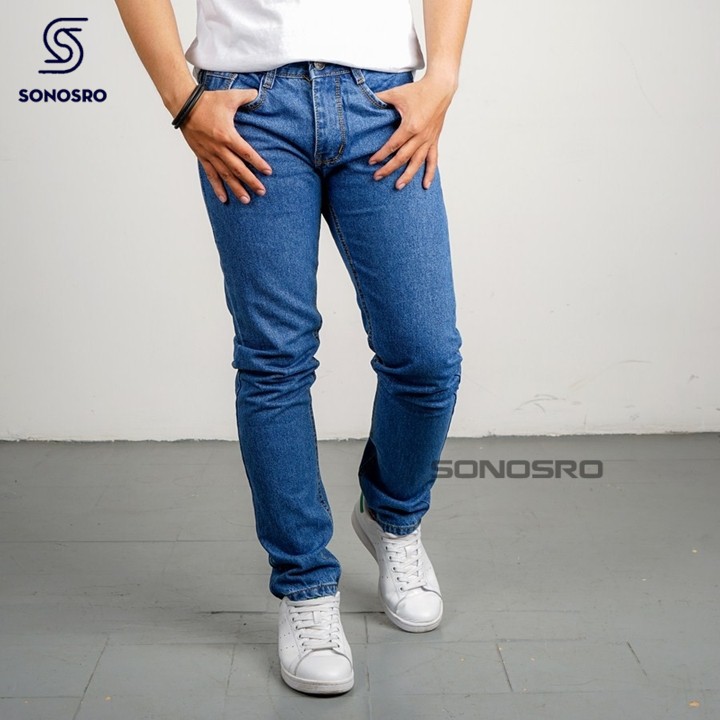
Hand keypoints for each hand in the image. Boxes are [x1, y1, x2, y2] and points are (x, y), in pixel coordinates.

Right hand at [179, 88, 272, 203]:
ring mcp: (210, 154)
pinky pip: (211, 175)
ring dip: (236, 188)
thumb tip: (258, 93)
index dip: (258, 163)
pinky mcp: (202, 157)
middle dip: (251, 181)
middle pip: (238, 169)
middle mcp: (219, 148)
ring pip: (225, 175)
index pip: (246, 153)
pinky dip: (217, 188)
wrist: (184, 105)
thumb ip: (246, 96)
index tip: (268, 172)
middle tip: (262, 192)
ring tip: (246, 200)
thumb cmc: (207, 101)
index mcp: (227, 135)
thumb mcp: (229, 96)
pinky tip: (224, 199)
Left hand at [369, 73, 456, 189]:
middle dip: (389, 169)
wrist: (440, 87)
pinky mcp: (434, 140)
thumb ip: (380, 99)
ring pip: (417, 163)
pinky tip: (425, 185)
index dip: (381, 155)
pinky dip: (430, 173)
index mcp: (410, 126)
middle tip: (377, 177)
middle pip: (402, 158)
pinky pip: (432, 160)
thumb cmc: (419, 90)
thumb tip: (364, 99)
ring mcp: (428, 140)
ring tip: (398, 186)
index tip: (371, 162)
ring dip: (407, 176)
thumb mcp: (396, 93)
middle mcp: (421, 136)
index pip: (392, 145)